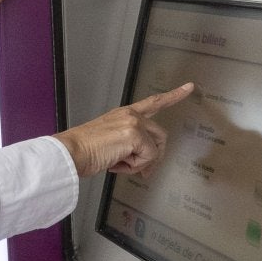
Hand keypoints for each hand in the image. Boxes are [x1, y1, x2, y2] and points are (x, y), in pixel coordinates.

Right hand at [54, 83, 193, 178]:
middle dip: (154, 158)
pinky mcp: (134, 134)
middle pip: (160, 136)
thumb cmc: (86, 151)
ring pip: (154, 149)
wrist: (71, 152)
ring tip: (120, 165)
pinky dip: (134, 167)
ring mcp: (134, 122)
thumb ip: (131, 147)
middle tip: (144, 173)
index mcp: (125, 114)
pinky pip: (148, 157)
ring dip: (141, 163)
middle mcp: (131, 114)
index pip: (153, 102)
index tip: (189, 87)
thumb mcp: (112, 144)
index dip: (173, 95)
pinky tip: (117, 164)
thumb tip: (146, 165)